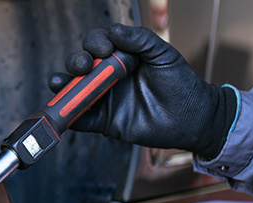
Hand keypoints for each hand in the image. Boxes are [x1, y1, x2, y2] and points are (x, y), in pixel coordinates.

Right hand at [49, 24, 236, 158]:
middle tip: (84, 65)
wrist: (191, 117)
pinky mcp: (105, 122)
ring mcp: (105, 99)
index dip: (95, 43)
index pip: (97, 44)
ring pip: (75, 91)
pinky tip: (66, 111)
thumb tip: (114, 31)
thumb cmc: (180, 82)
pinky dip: (71, 116)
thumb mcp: (162, 54)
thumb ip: (140, 39)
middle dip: (75, 61)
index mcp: (121, 58)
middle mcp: (108, 77)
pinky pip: (82, 120)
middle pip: (80, 65)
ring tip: (61, 84)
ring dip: (63, 86)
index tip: (106, 50)